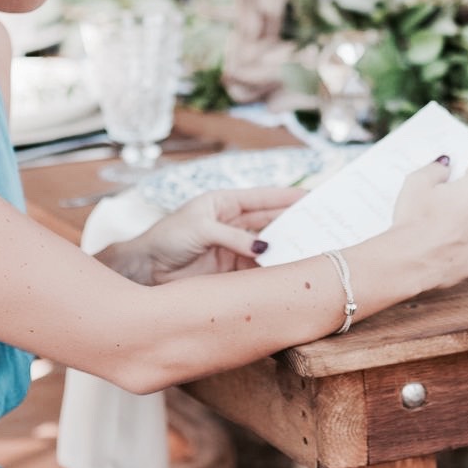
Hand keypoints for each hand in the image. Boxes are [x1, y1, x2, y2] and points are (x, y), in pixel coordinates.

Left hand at [125, 185, 304, 283]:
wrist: (145, 270)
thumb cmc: (166, 238)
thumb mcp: (200, 229)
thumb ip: (233, 237)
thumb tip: (265, 246)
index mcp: (225, 203)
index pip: (264, 197)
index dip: (289, 197)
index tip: (314, 197)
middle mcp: (234, 223)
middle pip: (272, 221)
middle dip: (296, 222)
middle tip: (323, 226)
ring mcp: (235, 246)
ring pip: (269, 245)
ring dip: (288, 247)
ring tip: (313, 249)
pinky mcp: (232, 270)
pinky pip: (259, 267)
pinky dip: (274, 269)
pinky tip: (291, 271)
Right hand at [383, 156, 467, 291]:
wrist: (406, 263)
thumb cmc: (411, 221)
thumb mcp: (416, 182)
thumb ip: (436, 168)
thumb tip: (446, 165)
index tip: (462, 164)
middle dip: (462, 199)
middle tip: (439, 204)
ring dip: (464, 225)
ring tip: (438, 231)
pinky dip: (462, 248)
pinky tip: (442, 248)